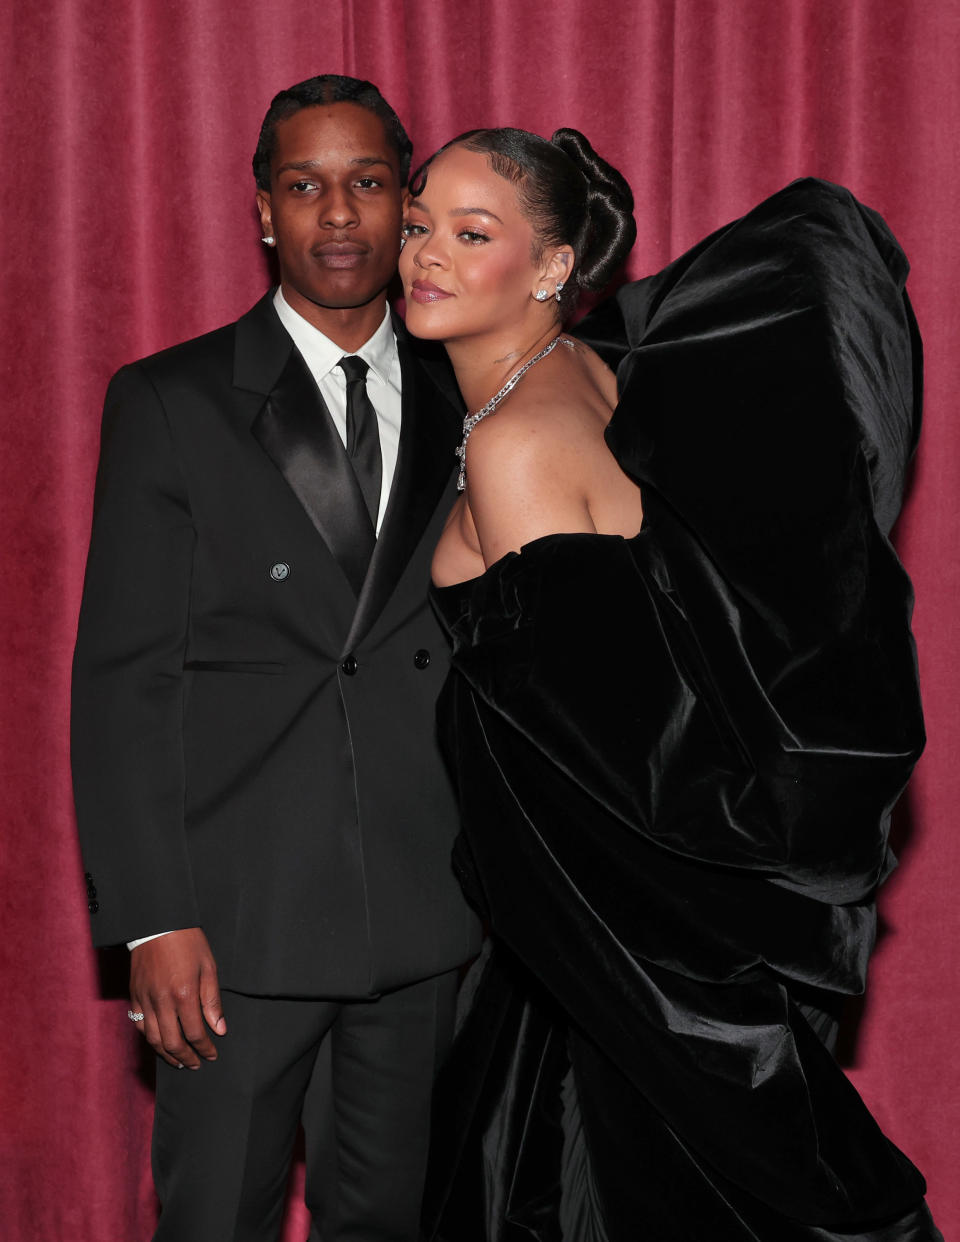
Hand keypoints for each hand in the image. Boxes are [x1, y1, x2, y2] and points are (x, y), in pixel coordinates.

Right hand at [129, 927, 226, 1068]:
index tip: (212, 1055)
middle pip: (172, 1043)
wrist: (158, 924)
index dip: (205, 1048)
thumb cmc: (187, 942)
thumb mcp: (208, 966)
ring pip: (153, 1039)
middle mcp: (162, 1001)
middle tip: (196, 1064)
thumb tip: (219, 1029)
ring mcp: (145, 1000)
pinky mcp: (134, 996)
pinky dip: (150, 1040)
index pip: (195, 1033)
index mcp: (184, 994)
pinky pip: (140, 1026)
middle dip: (186, 1058)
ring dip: (167, 1055)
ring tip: (179, 1061)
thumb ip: (212, 1000)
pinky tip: (160, 1043)